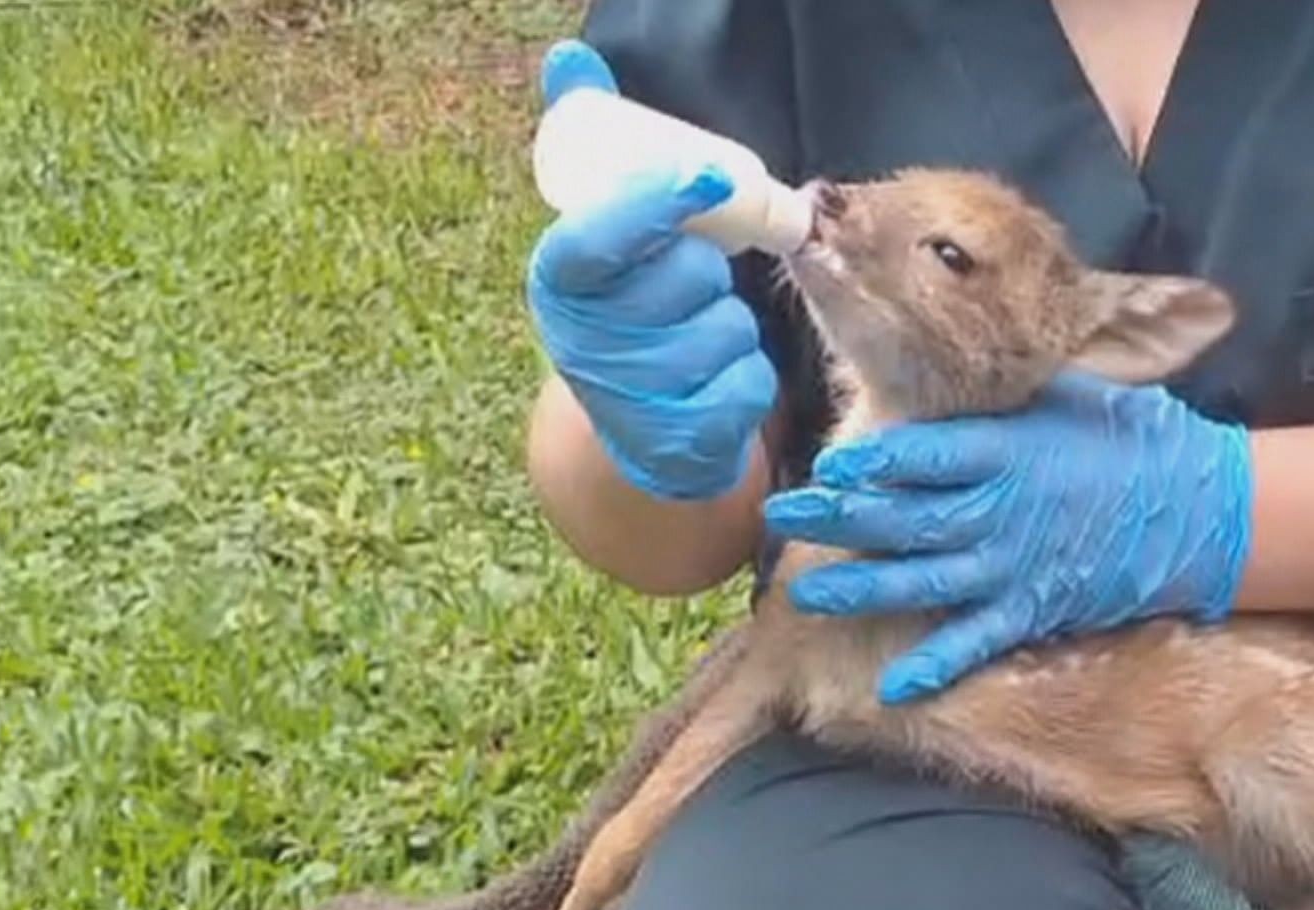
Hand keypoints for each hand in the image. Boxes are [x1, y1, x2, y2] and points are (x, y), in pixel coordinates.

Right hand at [526, 41, 776, 500]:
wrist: (634, 435)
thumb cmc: (625, 314)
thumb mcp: (599, 241)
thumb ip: (595, 153)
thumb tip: (569, 62)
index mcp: (561, 281)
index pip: (600, 234)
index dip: (657, 202)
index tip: (710, 178)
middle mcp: (589, 343)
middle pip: (689, 277)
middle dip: (704, 275)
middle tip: (686, 287)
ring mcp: (636, 399)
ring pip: (729, 328)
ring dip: (729, 325)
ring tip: (695, 338)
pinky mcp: (685, 442)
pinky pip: (752, 383)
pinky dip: (748, 377)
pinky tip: (713, 384)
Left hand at [765, 372, 1252, 702]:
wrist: (1200, 510)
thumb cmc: (1134, 440)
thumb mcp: (1074, 394)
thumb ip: (1010, 392)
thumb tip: (960, 367)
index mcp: (1008, 452)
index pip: (925, 456)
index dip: (872, 462)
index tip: (828, 463)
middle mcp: (1000, 512)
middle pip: (905, 517)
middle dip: (840, 517)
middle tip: (785, 514)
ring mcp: (1014, 567)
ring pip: (922, 581)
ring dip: (863, 588)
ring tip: (808, 594)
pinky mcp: (1033, 610)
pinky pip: (976, 642)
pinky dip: (936, 667)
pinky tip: (892, 687)